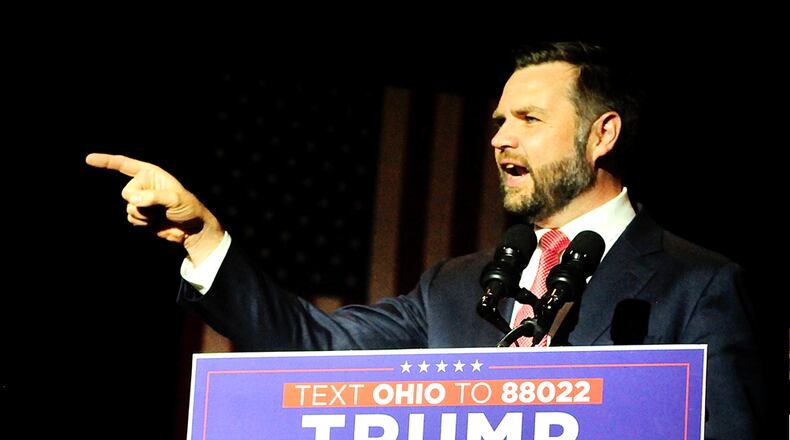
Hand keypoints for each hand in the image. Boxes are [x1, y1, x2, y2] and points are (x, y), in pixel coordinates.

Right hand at [85, 153, 224, 264]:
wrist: (192, 229)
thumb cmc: (189, 208)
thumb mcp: (176, 199)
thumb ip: (154, 197)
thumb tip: (133, 199)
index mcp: (151, 174)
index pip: (125, 164)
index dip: (106, 161)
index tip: (88, 159)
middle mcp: (143, 185)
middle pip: (126, 192)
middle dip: (139, 202)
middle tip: (158, 206)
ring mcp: (140, 201)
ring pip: (128, 208)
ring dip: (143, 215)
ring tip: (159, 214)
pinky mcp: (140, 215)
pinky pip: (131, 219)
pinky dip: (142, 223)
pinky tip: (154, 223)